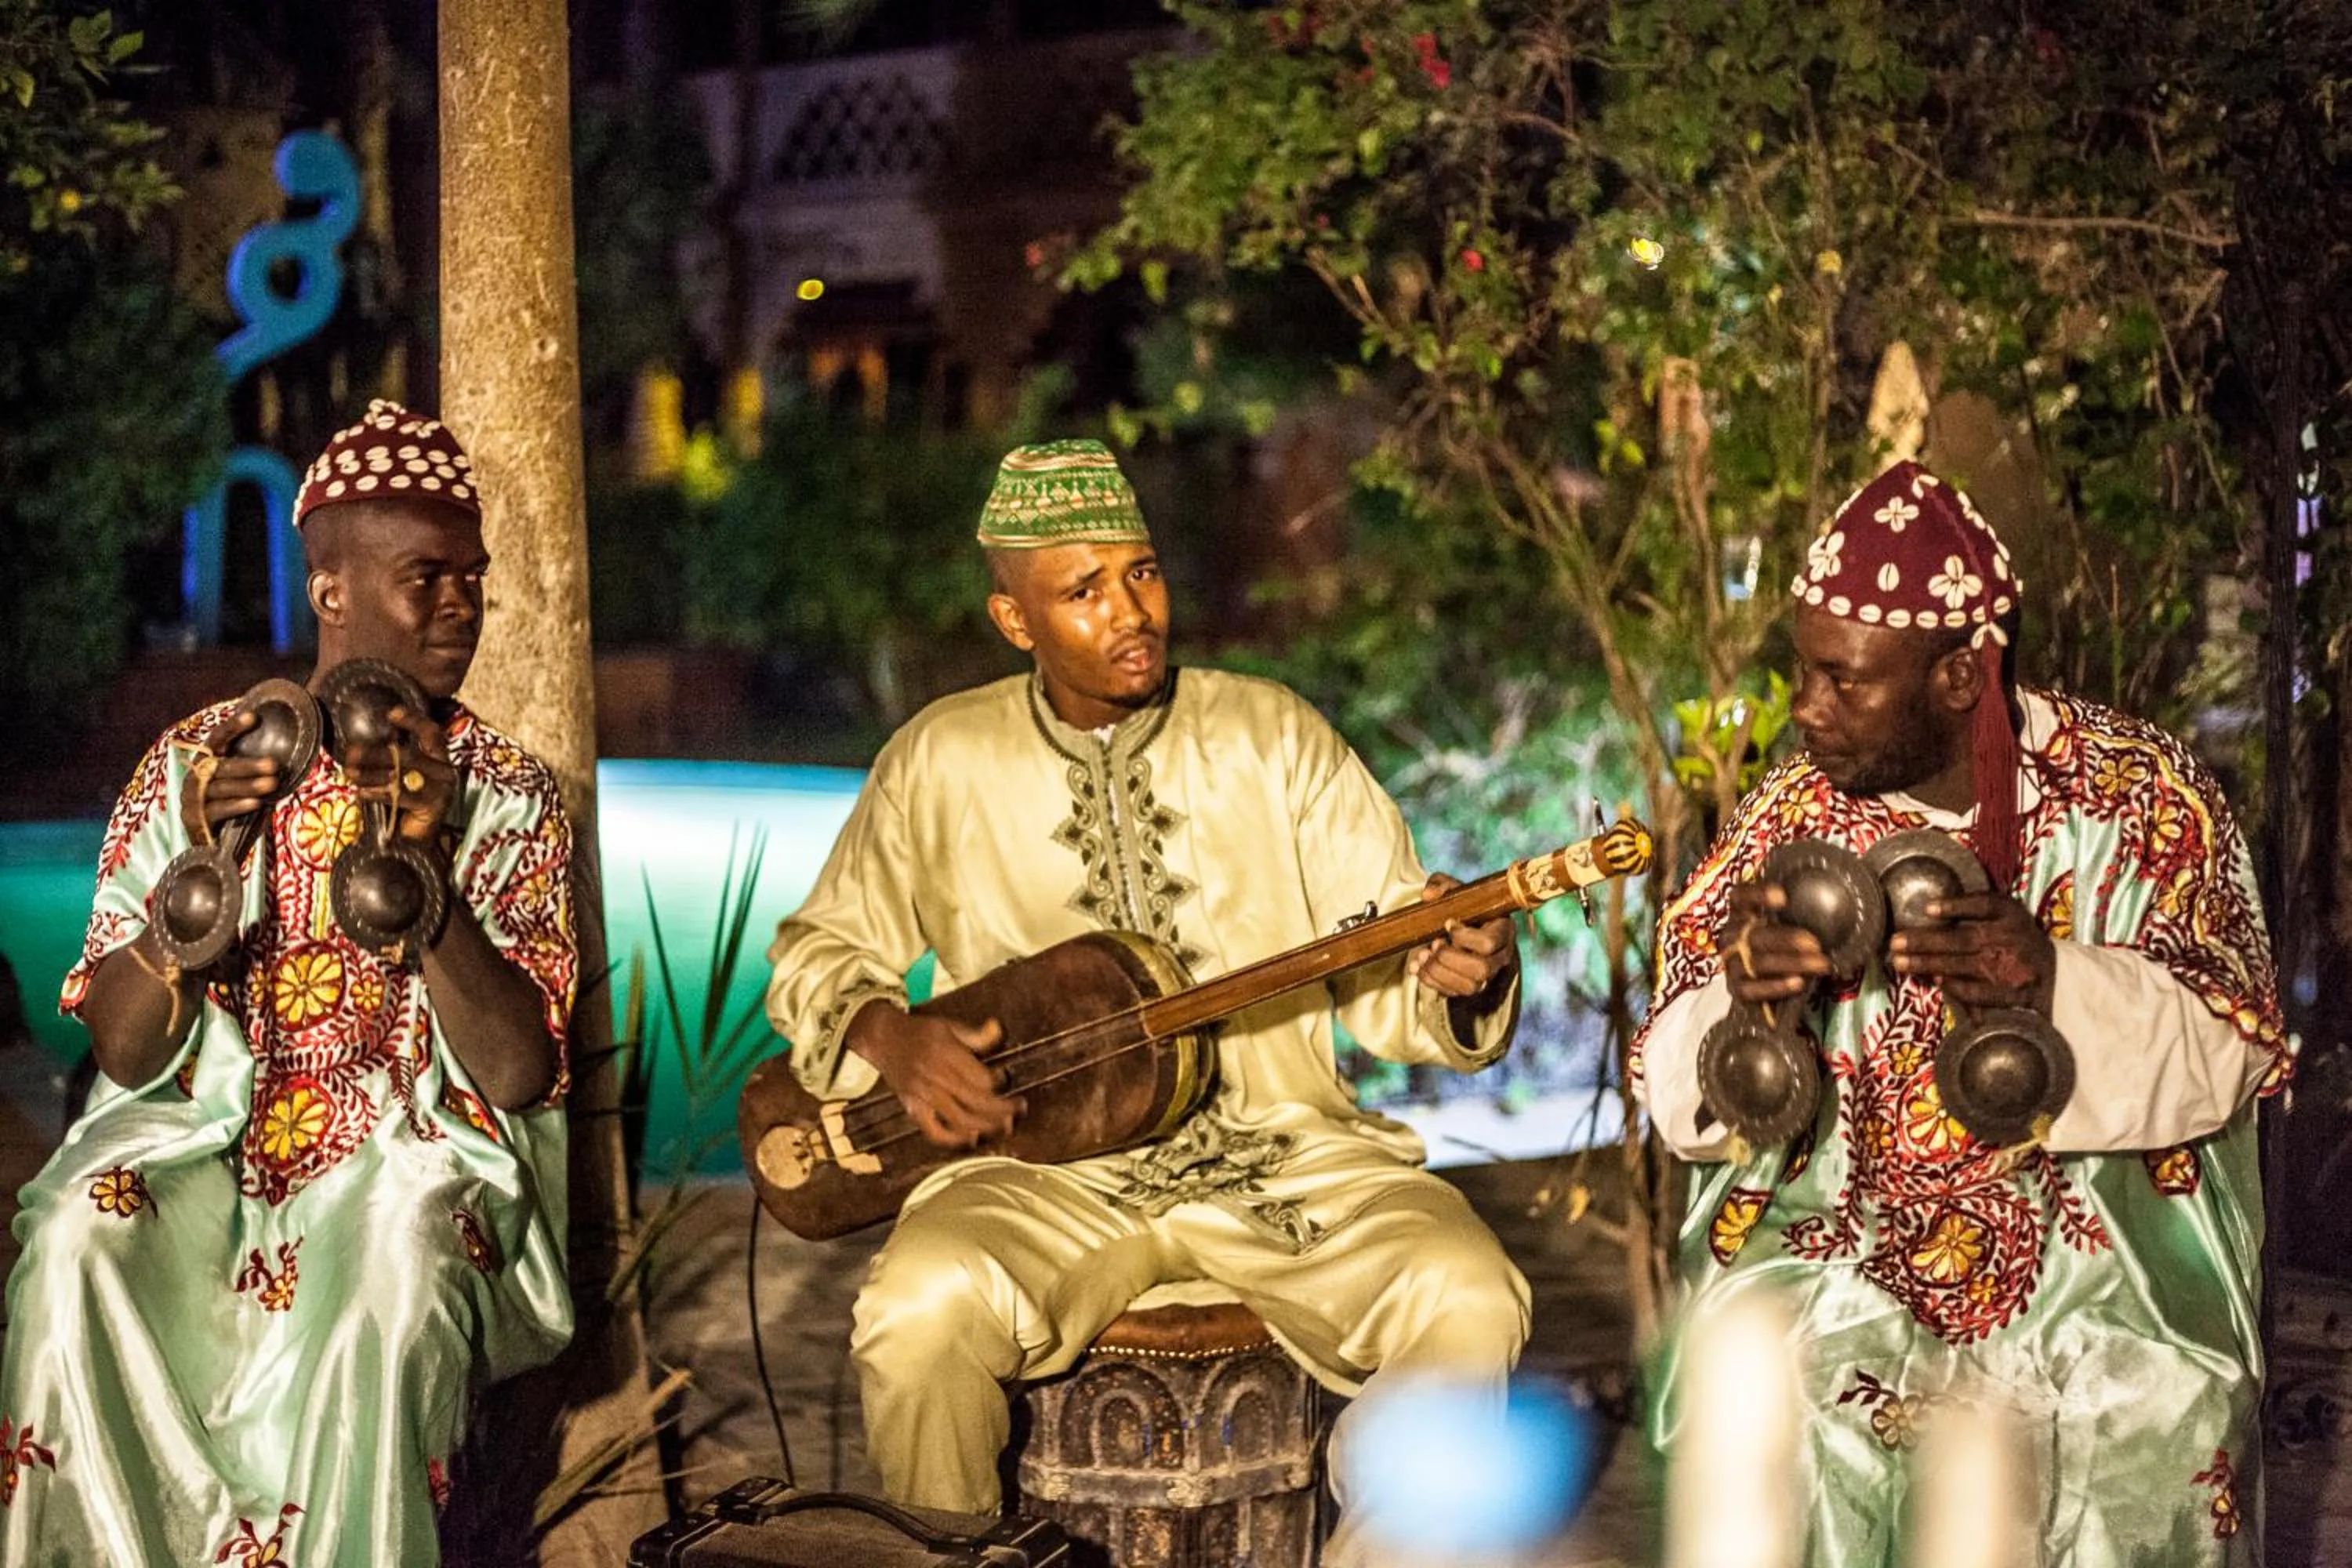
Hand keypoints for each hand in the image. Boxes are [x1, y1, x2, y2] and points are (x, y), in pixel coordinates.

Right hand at [178, 710, 279, 838]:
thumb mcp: (244, 787)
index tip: (253, 717)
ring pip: (219, 788)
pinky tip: (256, 804)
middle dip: (248, 764)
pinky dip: (237, 806)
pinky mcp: (194, 820)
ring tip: (272, 783)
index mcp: (206, 763)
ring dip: (248, 785)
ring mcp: (192, 799)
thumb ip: (255, 773)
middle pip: (219, 765)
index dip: (232, 728)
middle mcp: (194, 777)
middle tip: (274, 764)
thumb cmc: (232, 810)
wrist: (209, 849)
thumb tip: (287, 758)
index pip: (217, 740)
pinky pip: (216, 810)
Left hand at [342, 703, 458, 842]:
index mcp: (439, 759)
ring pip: (402, 775)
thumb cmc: (406, 806)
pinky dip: (377, 792)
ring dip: (371, 773)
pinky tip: (361, 792)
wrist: (416, 842)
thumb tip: (366, 743)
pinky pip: (401, 796)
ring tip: (350, 772)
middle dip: (377, 753)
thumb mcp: (404, 777)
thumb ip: (394, 760)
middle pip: (410, 755)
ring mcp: (441, 790)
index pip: (431, 733)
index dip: (413, 721)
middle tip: (352, 752)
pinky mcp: (433, 807)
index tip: (391, 713)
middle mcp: (444, 772)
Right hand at [846, 1003, 1020, 1147]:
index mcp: (946, 1054)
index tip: (1006, 1078)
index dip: (999, 1081)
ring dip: (986, 1126)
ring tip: (1005, 1126)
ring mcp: (923, 1096)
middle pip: (976, 1101)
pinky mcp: (913, 1108)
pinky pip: (934, 1132)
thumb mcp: (948, 1025)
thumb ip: (975, 1034)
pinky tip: (971, 1138)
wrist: (882, 1039)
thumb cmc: (919, 1031)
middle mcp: (936, 1077)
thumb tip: (998, 1030)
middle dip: (1002, 1109)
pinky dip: (953, 1139)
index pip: (980, 1077)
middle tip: (1019, 1109)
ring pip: (960, 1119)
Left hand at [1407, 873, 1518, 998]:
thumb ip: (1441, 885)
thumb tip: (1428, 895)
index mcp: (1502, 930)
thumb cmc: (1465, 907)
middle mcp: (1500, 957)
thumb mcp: (1455, 890)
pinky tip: (1417, 966)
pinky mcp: (1470, 987)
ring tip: (1423, 955)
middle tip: (1434, 943)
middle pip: (1481, 969)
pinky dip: (1430, 981)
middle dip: (1450, 958)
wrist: (1464, 926)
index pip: (1489, 942)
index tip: (1447, 923)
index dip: (1464, 936)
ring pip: (1469, 986)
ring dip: (1439, 972)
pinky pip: (1454, 993)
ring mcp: (1487, 975)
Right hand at [1718, 879, 1832, 1005]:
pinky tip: (1799, 982)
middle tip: (1815, 943)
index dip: (1757, 894)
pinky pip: (1753, 989)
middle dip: (1786, 939)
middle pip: (1753, 935)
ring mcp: (1733, 964)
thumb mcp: (1792, 924)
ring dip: (1792, 963)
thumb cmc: (1787, 946)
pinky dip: (1776, 986)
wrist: (1774, 984)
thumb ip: (1802, 911)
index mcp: (1742, 913)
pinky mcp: (1739, 990)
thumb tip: (1838, 894)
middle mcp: (1732, 937)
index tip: (1783, 897)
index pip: (1740, 897)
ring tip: (1820, 964)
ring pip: (1757, 963)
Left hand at [1887, 891, 2055, 1014]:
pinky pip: (1977, 991)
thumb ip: (1976, 908)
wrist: (2055, 974)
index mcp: (2009, 915)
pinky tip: (1936, 981)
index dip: (1956, 906)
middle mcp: (2009, 939)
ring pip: (1962, 965)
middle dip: (1924, 941)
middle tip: (1895, 943)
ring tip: (1900, 963)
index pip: (1983, 904)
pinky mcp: (2009, 993)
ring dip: (1928, 964)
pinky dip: (1955, 986)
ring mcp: (2009, 967)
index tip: (1928, 908)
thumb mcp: (2007, 914)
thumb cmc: (2018, 939)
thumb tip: (1931, 910)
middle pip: (1961, 938)